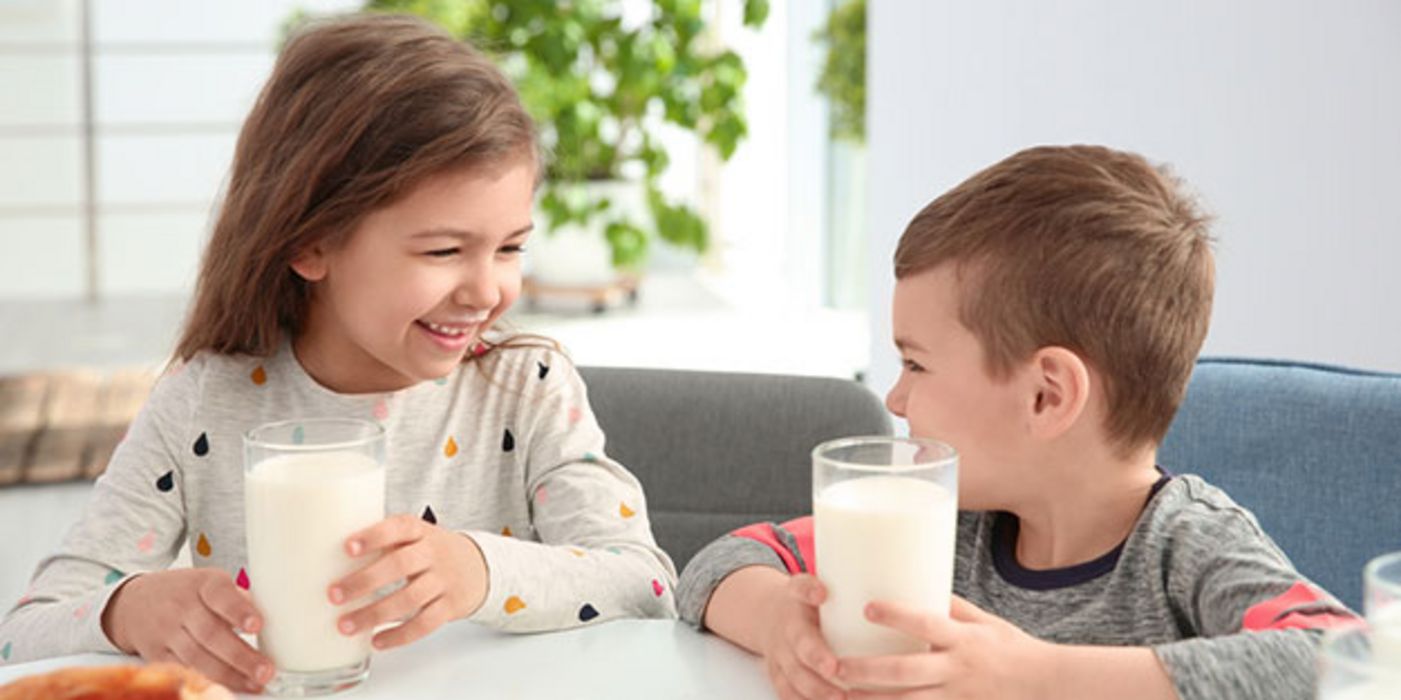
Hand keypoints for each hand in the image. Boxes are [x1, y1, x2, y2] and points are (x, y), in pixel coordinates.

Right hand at [101, 568, 273, 693]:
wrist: (132, 602)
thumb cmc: (185, 592)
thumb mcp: (210, 583)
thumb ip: (239, 600)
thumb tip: (276, 615)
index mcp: (202, 584)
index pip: (221, 595)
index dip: (238, 611)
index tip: (257, 626)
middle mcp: (182, 607)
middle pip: (212, 634)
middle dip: (241, 656)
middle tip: (266, 670)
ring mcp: (167, 632)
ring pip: (198, 658)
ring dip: (230, 675)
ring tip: (256, 684)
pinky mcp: (157, 654)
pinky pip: (183, 670)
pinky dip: (205, 682)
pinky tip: (226, 688)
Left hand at [329, 514, 488, 649]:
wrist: (477, 567)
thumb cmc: (431, 551)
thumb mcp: (414, 537)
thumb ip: (383, 542)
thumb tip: (325, 554)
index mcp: (420, 531)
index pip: (399, 527)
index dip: (374, 536)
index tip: (347, 547)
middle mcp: (433, 554)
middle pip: (401, 565)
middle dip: (364, 581)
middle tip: (334, 594)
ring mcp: (443, 581)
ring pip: (410, 599)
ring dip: (374, 614)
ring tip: (345, 625)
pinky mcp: (450, 607)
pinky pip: (425, 624)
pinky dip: (399, 635)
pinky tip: (377, 641)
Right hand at [760, 575, 845, 699]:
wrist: (771, 618)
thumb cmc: (809, 605)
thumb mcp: (821, 585)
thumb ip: (849, 583)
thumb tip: (902, 575)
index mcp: (797, 600)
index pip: (800, 589)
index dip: (810, 591)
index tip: (823, 594)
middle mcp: (785, 629)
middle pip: (797, 644)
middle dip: (816, 658)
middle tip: (837, 669)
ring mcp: (780, 656)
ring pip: (792, 677)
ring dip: (815, 690)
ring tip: (840, 699)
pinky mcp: (780, 677)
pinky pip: (788, 694)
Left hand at [837, 596, 1051, 699]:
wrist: (1045, 685)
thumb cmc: (1010, 647)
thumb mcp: (983, 621)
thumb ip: (949, 606)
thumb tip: (915, 580)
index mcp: (963, 639)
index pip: (926, 624)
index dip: (897, 616)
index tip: (867, 607)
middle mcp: (957, 670)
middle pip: (906, 672)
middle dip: (868, 672)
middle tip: (835, 666)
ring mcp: (957, 697)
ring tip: (839, 697)